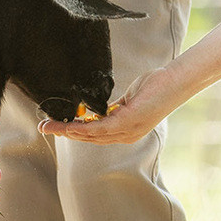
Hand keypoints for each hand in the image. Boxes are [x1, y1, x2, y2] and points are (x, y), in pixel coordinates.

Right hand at [39, 77, 161, 144]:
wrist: (176, 81)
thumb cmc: (156, 86)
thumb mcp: (130, 99)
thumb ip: (113, 107)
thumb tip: (97, 109)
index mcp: (126, 130)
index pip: (95, 135)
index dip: (74, 133)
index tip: (55, 127)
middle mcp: (127, 135)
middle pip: (89, 139)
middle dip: (64, 133)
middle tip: (43, 129)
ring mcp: (129, 130)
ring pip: (92, 135)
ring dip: (68, 132)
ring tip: (49, 127)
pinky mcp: (130, 121)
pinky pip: (103, 128)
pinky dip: (85, 128)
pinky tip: (71, 126)